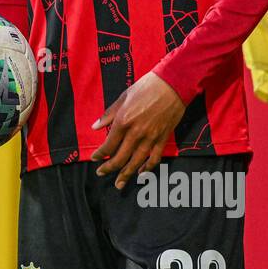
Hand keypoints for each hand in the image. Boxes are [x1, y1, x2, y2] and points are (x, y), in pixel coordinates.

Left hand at [90, 72, 185, 188]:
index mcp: (123, 121)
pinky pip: (154, 158)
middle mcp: (136, 133)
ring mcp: (151, 137)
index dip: (100, 154)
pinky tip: (141, 173)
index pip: (108, 145)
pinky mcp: (163, 139)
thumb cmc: (146, 87)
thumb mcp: (123, 97)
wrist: (172, 84)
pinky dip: (147, 168)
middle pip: (120, 158)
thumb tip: (95, 126)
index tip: (95, 159)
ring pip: (136, 162)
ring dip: (126, 175)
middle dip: (109, 168)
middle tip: (101, 174)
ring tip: (119, 184)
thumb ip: (108, 114)